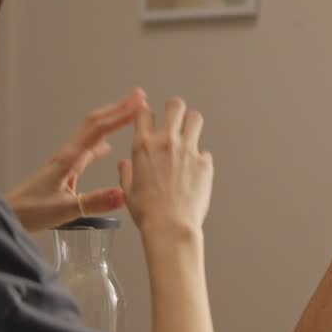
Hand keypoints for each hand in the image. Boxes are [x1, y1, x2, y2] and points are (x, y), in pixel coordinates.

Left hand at [6, 89, 145, 231]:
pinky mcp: (64, 169)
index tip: (139, 103)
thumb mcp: (65, 209)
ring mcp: (66, 160)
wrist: (7, 215)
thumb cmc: (31, 211)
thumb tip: (123, 193)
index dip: (120, 115)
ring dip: (111, 120)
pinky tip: (107, 147)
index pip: (99, 129)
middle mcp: (68, 154)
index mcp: (70, 159)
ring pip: (92, 132)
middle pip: (95, 123)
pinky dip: (101, 141)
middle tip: (139, 96)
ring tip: (128, 112)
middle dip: (118, 108)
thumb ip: (95, 201)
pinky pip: (87, 149)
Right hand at [119, 96, 213, 233]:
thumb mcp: (128, 191)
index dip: (147, 113)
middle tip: (176, 117)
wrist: (170, 225)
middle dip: (175, 109)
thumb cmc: (148, 212)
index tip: (150, 116)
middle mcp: (167, 142)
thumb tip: (125, 165)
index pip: (144, 112)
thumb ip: (127, 173)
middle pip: (175, 106)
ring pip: (196, 119)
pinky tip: (196, 171)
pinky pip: (205, 152)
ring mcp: (188, 150)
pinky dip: (201, 159)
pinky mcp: (205, 162)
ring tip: (190, 134)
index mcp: (143, 146)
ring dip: (192, 124)